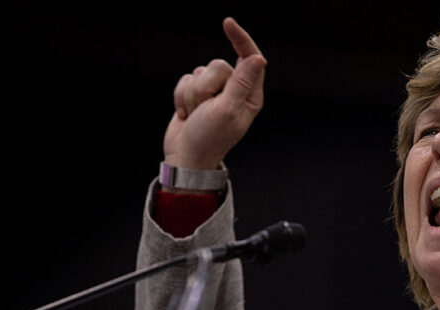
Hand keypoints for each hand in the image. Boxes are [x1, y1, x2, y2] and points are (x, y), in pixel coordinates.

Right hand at [163, 17, 265, 169]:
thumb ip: (241, 82)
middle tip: (206, 108)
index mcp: (250, 95)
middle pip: (218, 65)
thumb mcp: (228, 110)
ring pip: (199, 72)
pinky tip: (186, 114)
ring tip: (196, 114)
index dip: (240, 39)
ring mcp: (214, 92)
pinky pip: (185, 79)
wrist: (185, 156)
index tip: (228, 23)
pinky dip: (181, 97)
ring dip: (192, 94)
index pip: (249, 58)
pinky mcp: (195, 93)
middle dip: (206, 86)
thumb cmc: (210, 138)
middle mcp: (234, 91)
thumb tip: (258, 58)